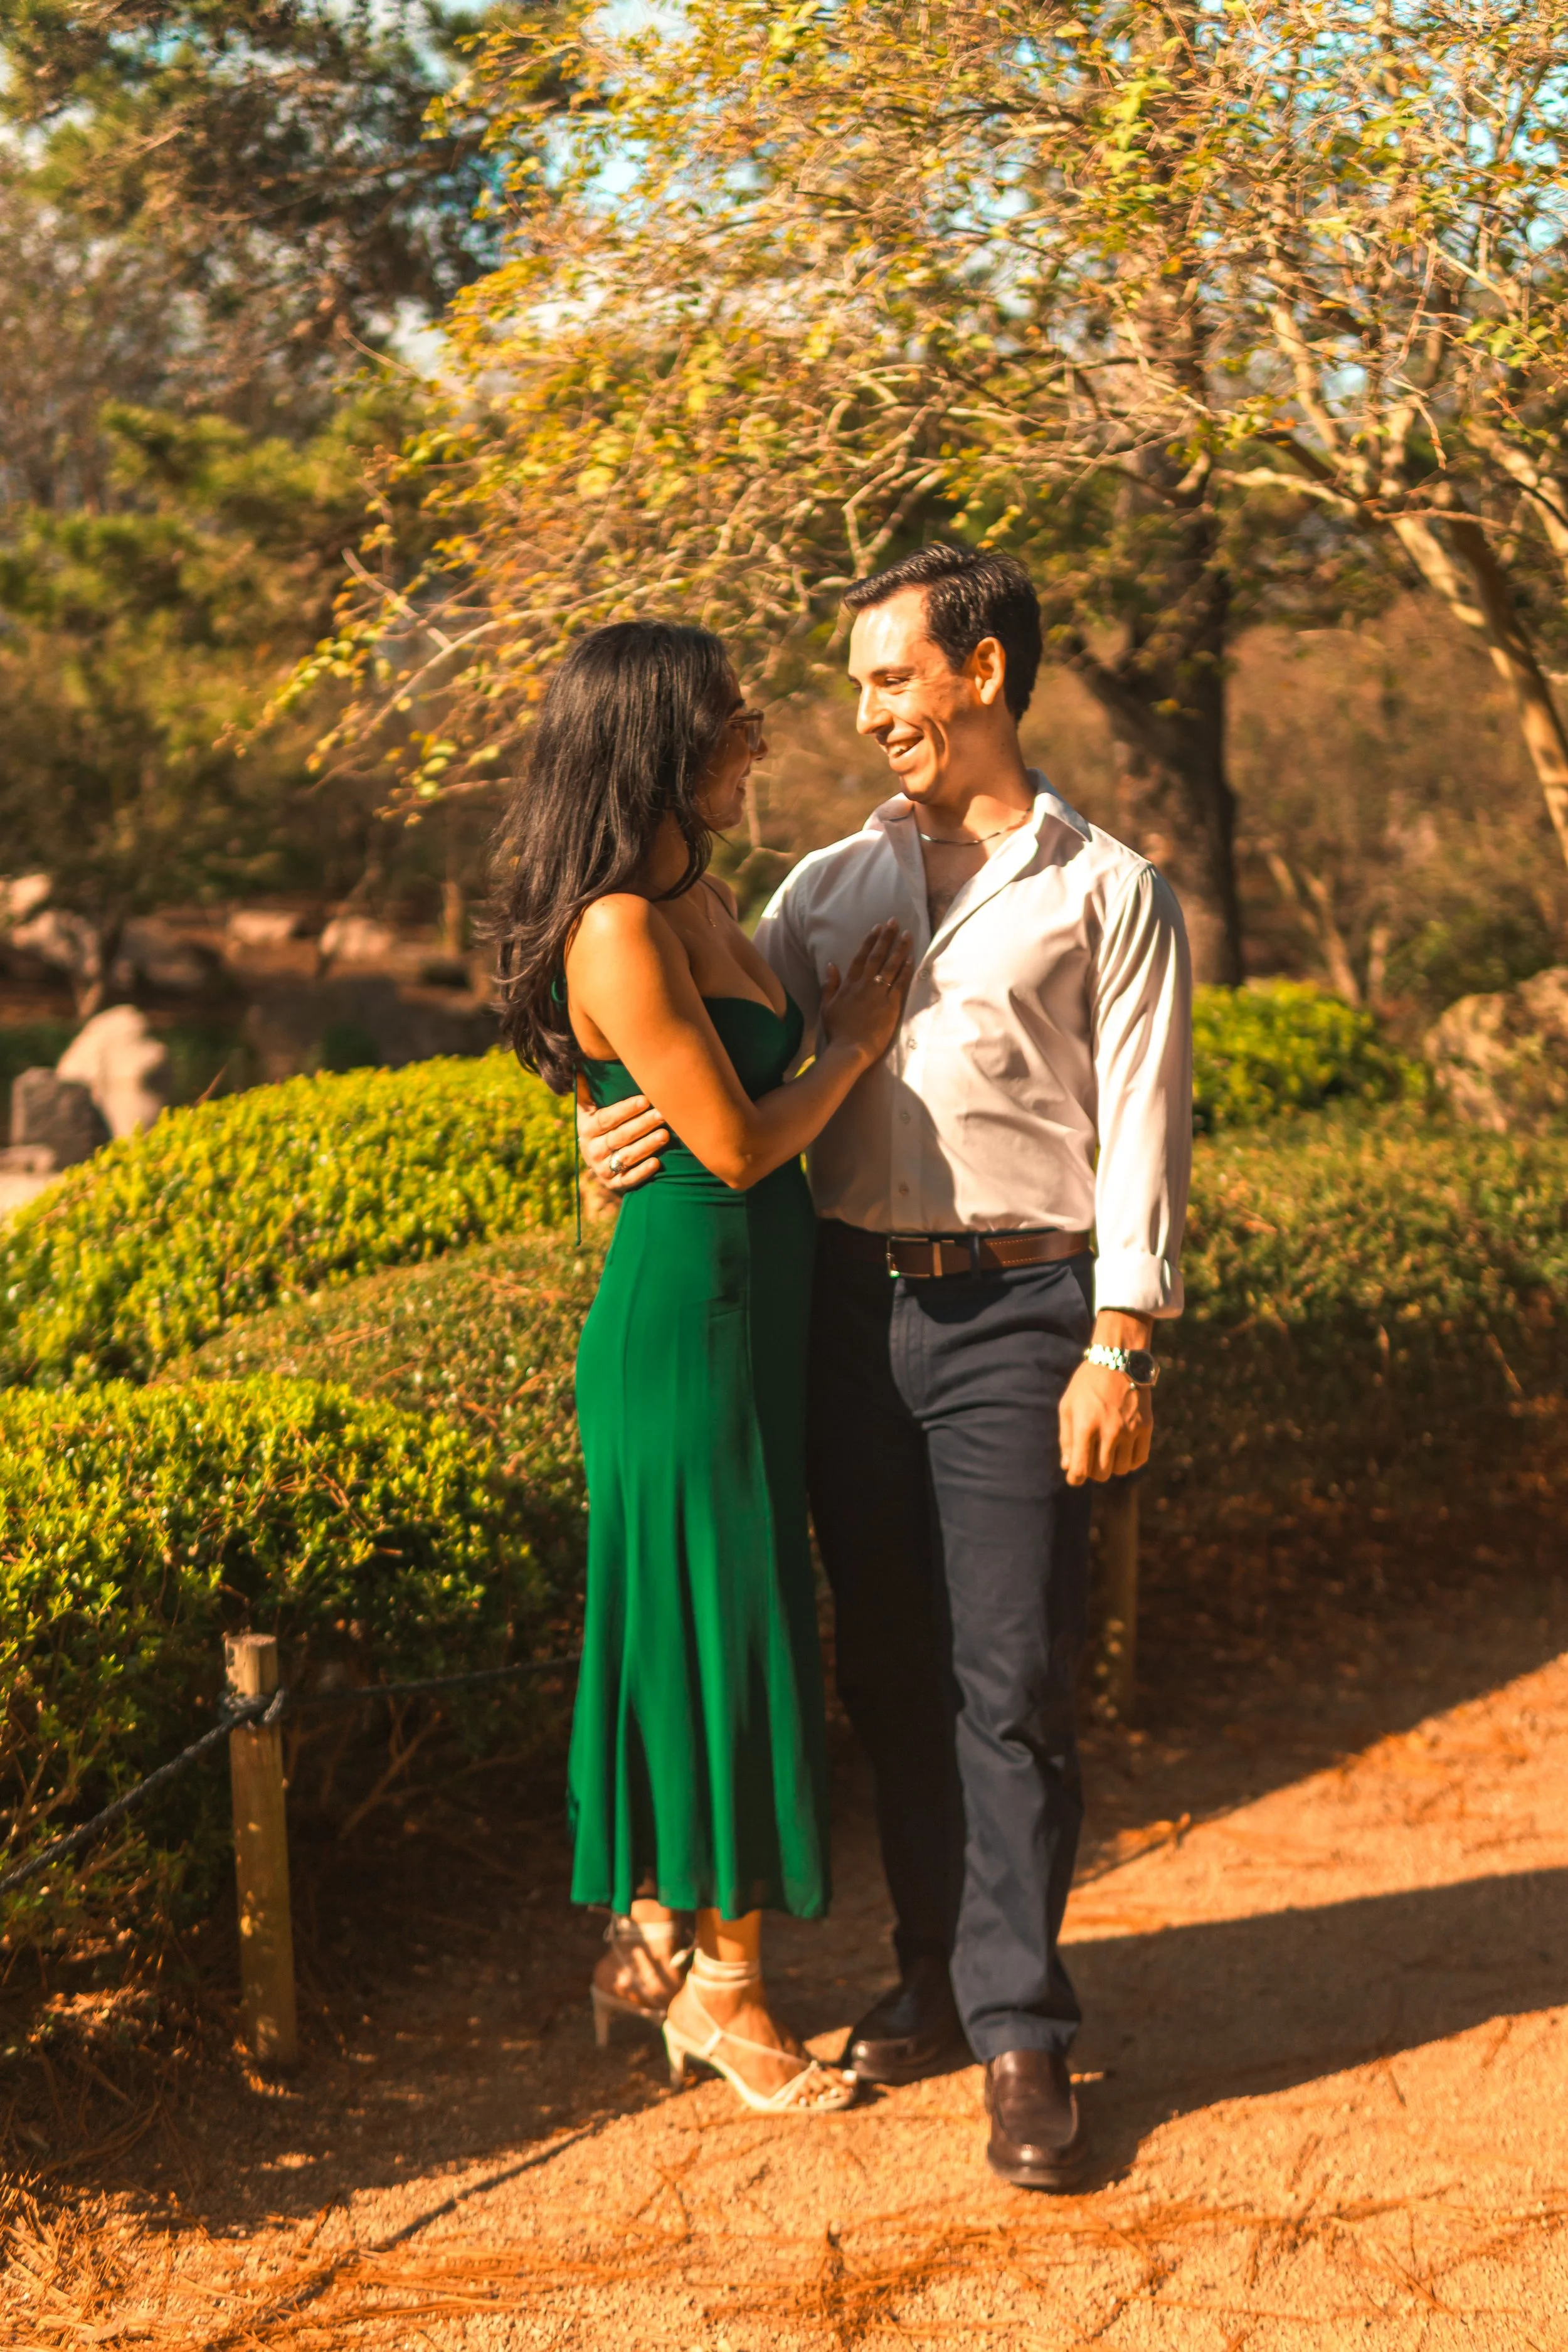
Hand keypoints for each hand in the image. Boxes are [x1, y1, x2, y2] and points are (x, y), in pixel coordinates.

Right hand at [577, 1079, 668, 1193]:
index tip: (645, 1100)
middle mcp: (591, 1150)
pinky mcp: (614, 1184)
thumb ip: (585, 1090)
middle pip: (619, 1136)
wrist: (599, 1161)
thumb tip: (578, 1064)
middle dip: (642, 1125)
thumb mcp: (588, 1109)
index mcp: (586, 1128)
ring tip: (665, 1135)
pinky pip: (628, 1179)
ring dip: (646, 1146)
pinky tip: (657, 1162)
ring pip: (626, 1156)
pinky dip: (642, 1172)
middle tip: (663, 1114)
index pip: (606, 1118)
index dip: (625, 1109)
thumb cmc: (599, 1126)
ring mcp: (602, 1169)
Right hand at [819, 920, 912, 1064]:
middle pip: (877, 956)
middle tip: (894, 922)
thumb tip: (830, 965)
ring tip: (907, 934)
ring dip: (899, 948)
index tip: (876, 928)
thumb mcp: (827, 1006)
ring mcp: (878, 994)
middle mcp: (864, 985)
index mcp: (849, 985)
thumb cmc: (837, 1031)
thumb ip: (829, 984)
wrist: (850, 1049)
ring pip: (890, 966)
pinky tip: (911, 958)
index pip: (860, 957)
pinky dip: (905, 970)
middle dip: (886, 938)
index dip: (869, 941)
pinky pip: (899, 983)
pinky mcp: (891, 1005)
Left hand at [1059, 1313, 1154, 1485]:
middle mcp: (1109, 1432)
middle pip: (1101, 1474)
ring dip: (1111, 1465)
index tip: (1075, 1476)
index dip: (1075, 1479)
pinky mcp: (1145, 1427)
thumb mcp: (1067, 1406)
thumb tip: (1068, 1468)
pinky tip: (1122, 1450)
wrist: (1118, 1360)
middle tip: (1090, 1458)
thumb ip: (1066, 1439)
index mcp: (1085, 1427)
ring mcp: (1130, 1430)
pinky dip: (1130, 1461)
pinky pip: (1139, 1460)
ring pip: (1121, 1470)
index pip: (1080, 1470)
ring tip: (1106, 1451)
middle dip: (1092, 1471)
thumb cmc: (1086, 1384)